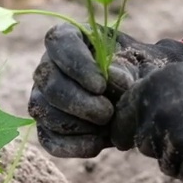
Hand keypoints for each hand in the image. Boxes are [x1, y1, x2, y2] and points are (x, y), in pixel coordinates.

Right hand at [28, 23, 182, 157]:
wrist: (139, 96)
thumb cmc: (138, 70)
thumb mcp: (139, 62)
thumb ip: (126, 68)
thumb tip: (111, 80)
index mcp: (68, 37)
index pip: (59, 42)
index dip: (76, 65)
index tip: (101, 85)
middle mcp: (48, 65)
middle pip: (50, 83)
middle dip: (79, 102)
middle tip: (107, 113)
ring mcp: (43, 97)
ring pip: (44, 111)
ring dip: (76, 124)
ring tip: (107, 127)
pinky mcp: (47, 126)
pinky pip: (48, 139)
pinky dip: (71, 145)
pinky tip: (96, 145)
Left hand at [111, 41, 182, 182]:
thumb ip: (156, 101)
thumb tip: (129, 129)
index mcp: (150, 90)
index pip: (121, 123)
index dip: (129, 132)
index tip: (133, 139)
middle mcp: (157, 117)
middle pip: (147, 148)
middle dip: (167, 146)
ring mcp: (176, 145)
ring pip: (171, 167)